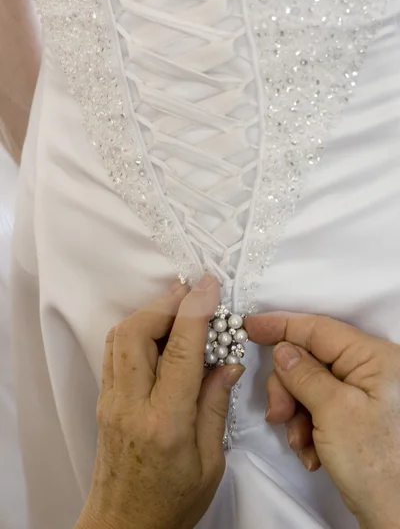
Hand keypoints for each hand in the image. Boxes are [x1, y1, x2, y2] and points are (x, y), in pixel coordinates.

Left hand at [76, 275, 243, 528]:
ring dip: (150, 312)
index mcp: (166, 422)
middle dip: (166, 302)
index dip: (195, 310)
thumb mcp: (210, 461)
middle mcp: (131, 404)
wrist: (124, 526)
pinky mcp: (104, 399)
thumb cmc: (172, 501)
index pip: (180, 351)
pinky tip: (159, 330)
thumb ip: (215, 404)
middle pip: (137, 332)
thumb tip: (227, 360)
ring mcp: (111, 400)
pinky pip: (115, 350)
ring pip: (120, 336)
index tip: (209, 285)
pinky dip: (136, 328)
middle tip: (193, 291)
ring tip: (179, 304)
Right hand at [246, 313, 399, 528]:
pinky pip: (318, 407)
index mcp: (374, 358)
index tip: (250, 326)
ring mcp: (363, 395)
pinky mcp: (356, 416)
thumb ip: (304, 374)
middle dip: (288, 388)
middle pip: (309, 360)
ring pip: (309, 386)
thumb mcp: (333, 412)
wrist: (397, 519)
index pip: (318, 329)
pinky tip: (313, 453)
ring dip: (296, 414)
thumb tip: (283, 350)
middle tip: (279, 414)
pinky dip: (307, 428)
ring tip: (302, 443)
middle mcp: (371, 371)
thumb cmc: (379, 466)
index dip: (281, 325)